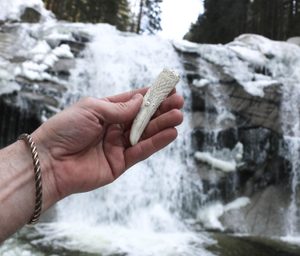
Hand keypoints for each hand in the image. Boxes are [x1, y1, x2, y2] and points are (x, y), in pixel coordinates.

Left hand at [32, 88, 183, 201]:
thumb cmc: (65, 130)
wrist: (50, 161)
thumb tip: (141, 101)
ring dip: (163, 124)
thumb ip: (119, 108)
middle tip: (179, 102)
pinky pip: (142, 151)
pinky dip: (157, 142)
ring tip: (179, 116)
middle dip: (161, 109)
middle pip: (143, 117)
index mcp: (106, 111)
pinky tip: (171, 133)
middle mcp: (114, 128)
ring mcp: (118, 145)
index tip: (168, 88)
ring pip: (145, 133)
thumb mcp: (92, 109)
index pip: (133, 101)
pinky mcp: (120, 163)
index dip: (150, 95)